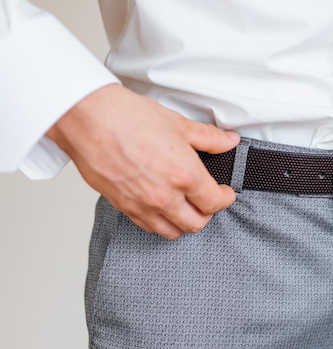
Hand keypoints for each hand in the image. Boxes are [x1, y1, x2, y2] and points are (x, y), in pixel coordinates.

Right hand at [47, 84, 239, 239]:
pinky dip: (159, 222)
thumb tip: (228, 141)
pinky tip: (161, 207)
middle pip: (196, 223)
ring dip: (183, 222)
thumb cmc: (128, 117)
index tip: (225, 193)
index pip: (214, 202)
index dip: (225, 199)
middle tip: (208, 200)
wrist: (89, 118)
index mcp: (184, 175)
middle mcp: (164, 196)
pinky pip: (147, 226)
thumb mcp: (178, 124)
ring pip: (171, 231)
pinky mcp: (122, 206)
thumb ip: (209, 138)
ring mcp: (141, 204)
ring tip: (186, 206)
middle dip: (207, 213)